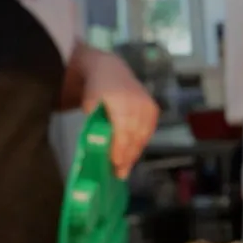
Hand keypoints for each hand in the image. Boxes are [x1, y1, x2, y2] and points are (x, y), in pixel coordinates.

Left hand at [80, 50, 159, 178]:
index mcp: (121, 103)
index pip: (123, 131)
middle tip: (120, 173)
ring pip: (143, 136)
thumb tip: (99, 145)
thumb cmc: (96, 90)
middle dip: (128, 156)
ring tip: (125, 167)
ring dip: (135, 152)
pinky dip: (141, 143)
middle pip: (135, 137)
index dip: (120, 149)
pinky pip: (149, 131)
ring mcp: (148, 106)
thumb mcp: (89, 104)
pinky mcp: (153, 109)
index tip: (115, 164)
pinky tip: (133, 152)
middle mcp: (138, 104)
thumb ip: (95, 122)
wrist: (110, 69)